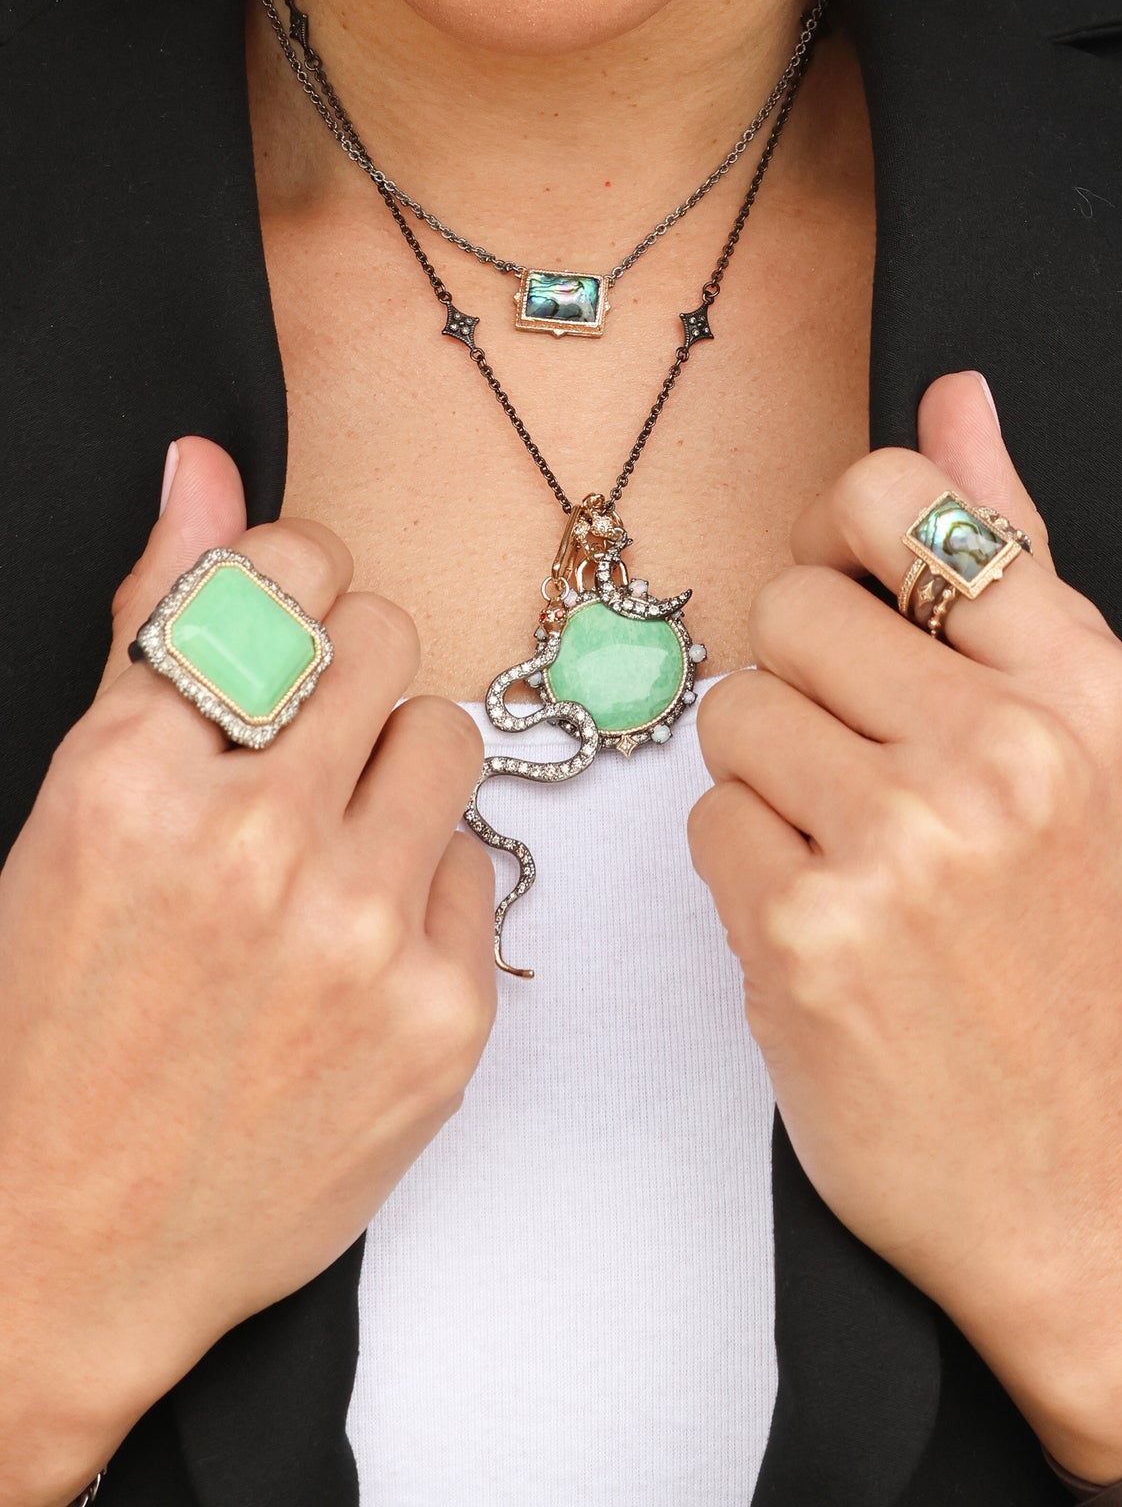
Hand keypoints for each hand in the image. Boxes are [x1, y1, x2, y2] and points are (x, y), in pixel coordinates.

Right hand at [0, 438, 495, 1506]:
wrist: (74, 1240)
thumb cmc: (59, 1019)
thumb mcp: (72, 809)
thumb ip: (151, 628)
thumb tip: (204, 466)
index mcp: (137, 777)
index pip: (291, 573)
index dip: (294, 586)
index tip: (286, 625)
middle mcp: (257, 845)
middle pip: (389, 640)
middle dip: (346, 677)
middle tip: (302, 750)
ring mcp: (361, 935)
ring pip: (447, 735)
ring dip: (397, 766)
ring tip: (331, 840)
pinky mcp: (443, 1017)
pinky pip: (477, 859)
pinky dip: (423, 880)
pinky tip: (355, 940)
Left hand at [690, 371, 1121, 1483]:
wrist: (1070, 1164)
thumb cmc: (1066, 949)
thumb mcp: (1084, 742)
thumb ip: (1010, 561)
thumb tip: (957, 399)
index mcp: (1076, 684)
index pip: (896, 501)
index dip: (838, 541)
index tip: (846, 600)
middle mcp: (998, 750)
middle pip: (786, 606)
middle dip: (801, 681)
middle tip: (858, 767)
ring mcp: (899, 841)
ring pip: (733, 711)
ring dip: (767, 778)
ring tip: (845, 848)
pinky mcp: (805, 929)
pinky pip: (708, 819)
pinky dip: (746, 863)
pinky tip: (819, 917)